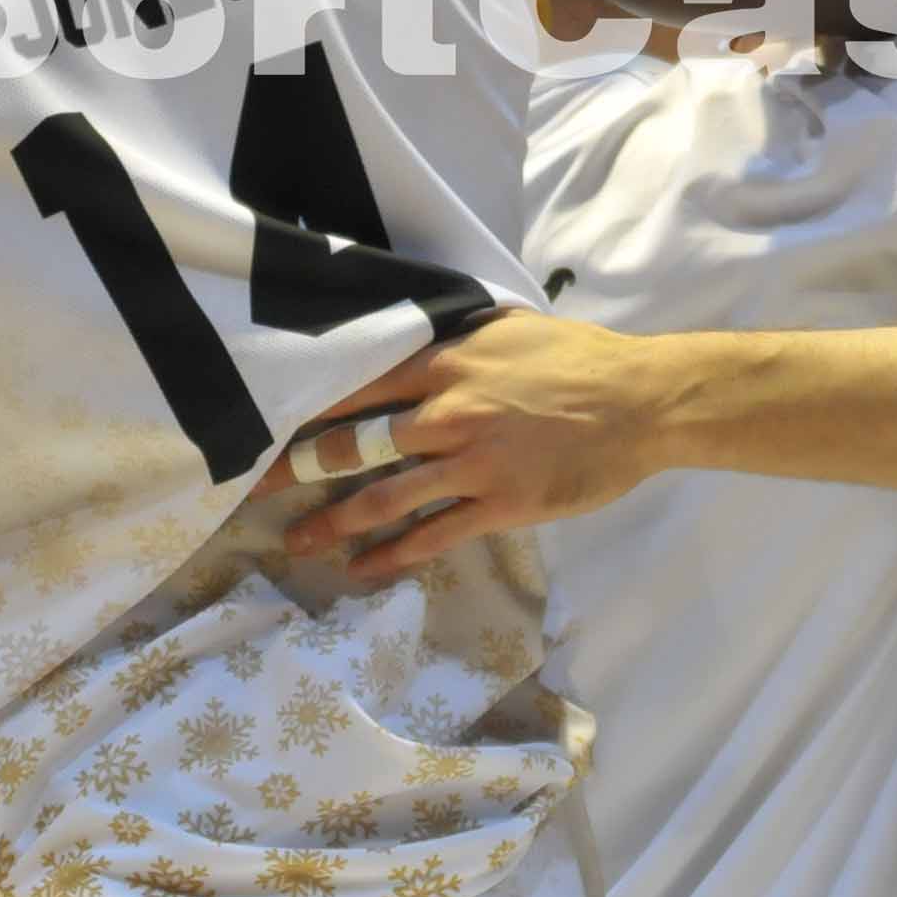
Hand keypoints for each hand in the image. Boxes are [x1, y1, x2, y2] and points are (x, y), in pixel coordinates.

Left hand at [268, 311, 673, 575]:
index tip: (267, 418)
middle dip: (300, 467)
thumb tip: (413, 335)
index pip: (359, 383)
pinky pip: (431, 535)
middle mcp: (448, 411)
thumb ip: (457, 337)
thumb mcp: (511, 327)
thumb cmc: (579, 358)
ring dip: (333, 522)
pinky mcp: (499, 504)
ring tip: (296, 543)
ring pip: (384, 496)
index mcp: (448, 362)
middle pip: (355, 443)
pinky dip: (392, 555)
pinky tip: (361, 569)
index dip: (309, 404)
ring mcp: (472, 462)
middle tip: (255, 487)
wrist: (641, 402)